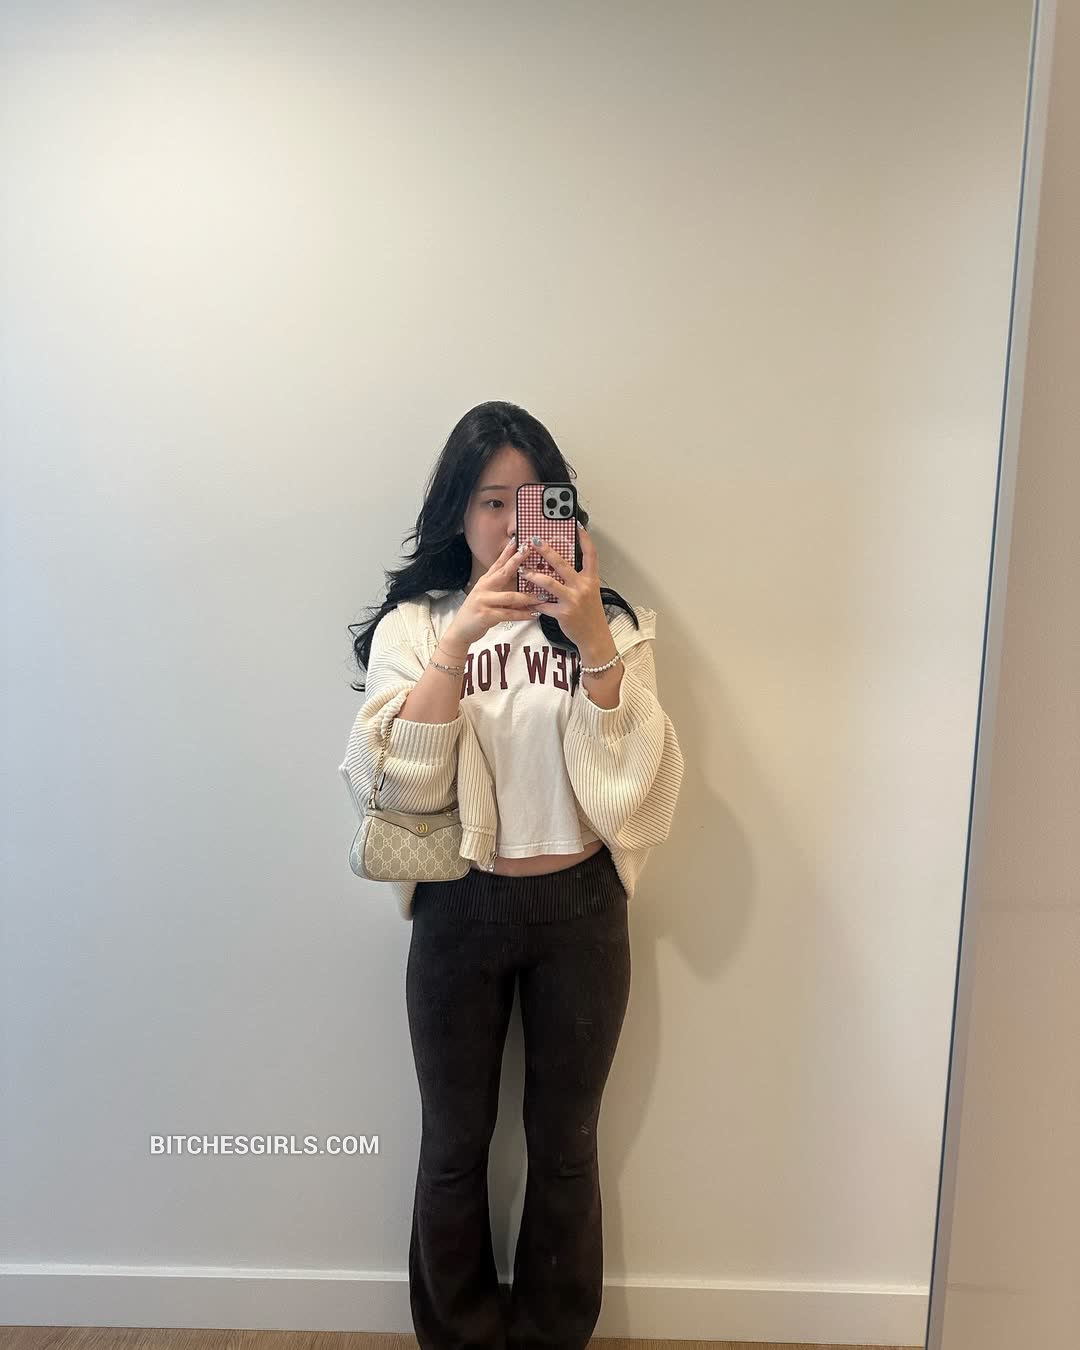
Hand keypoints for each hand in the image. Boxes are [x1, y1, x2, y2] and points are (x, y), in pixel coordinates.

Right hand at [445, 535, 536, 648]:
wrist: (460, 630)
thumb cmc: (477, 613)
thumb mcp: (487, 596)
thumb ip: (501, 589)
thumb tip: (521, 582)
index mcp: (485, 582)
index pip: (498, 563)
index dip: (507, 552)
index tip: (518, 541)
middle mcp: (484, 588)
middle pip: (503, 572)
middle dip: (517, 561)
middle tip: (528, 551)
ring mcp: (484, 601)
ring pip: (510, 597)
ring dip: (528, 597)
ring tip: (542, 596)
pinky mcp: (486, 615)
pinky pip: (509, 614)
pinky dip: (523, 615)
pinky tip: (534, 614)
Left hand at [521, 523, 609, 648]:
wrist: (594, 637)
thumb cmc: (590, 614)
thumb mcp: (589, 593)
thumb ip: (578, 579)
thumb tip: (561, 567)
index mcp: (591, 579)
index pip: (590, 554)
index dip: (584, 539)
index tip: (577, 525)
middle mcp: (582, 587)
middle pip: (562, 564)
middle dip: (546, 550)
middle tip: (534, 541)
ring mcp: (573, 600)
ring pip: (549, 583)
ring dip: (533, 576)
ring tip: (523, 571)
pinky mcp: (563, 613)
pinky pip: (544, 605)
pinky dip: (534, 602)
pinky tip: (527, 600)